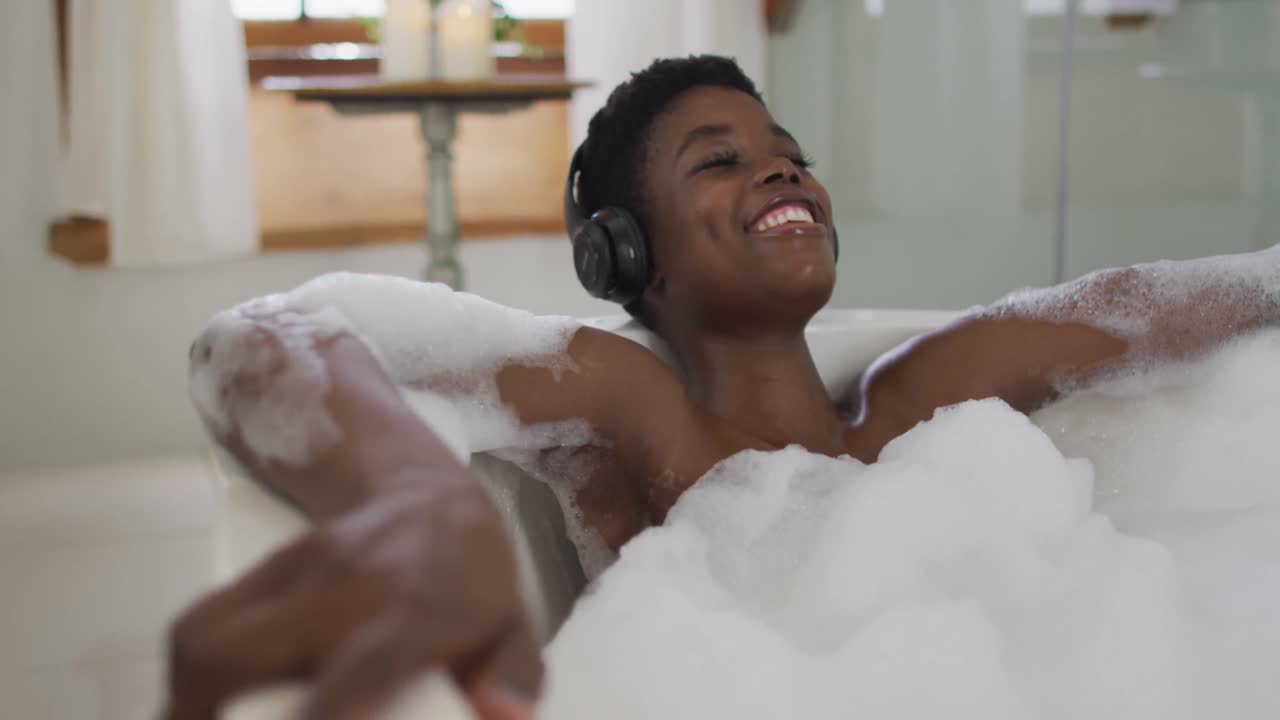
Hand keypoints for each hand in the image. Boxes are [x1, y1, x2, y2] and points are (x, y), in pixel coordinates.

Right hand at [162, 482, 540, 719]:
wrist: (432, 498)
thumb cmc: (474, 585)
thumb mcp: (513, 632)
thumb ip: (512, 679)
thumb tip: (498, 716)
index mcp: (424, 609)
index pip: (370, 659)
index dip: (332, 704)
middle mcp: (352, 584)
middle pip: (244, 651)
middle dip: (207, 714)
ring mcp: (299, 569)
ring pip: (204, 637)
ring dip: (189, 703)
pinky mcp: (265, 565)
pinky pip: (198, 625)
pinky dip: (189, 680)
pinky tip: (203, 708)